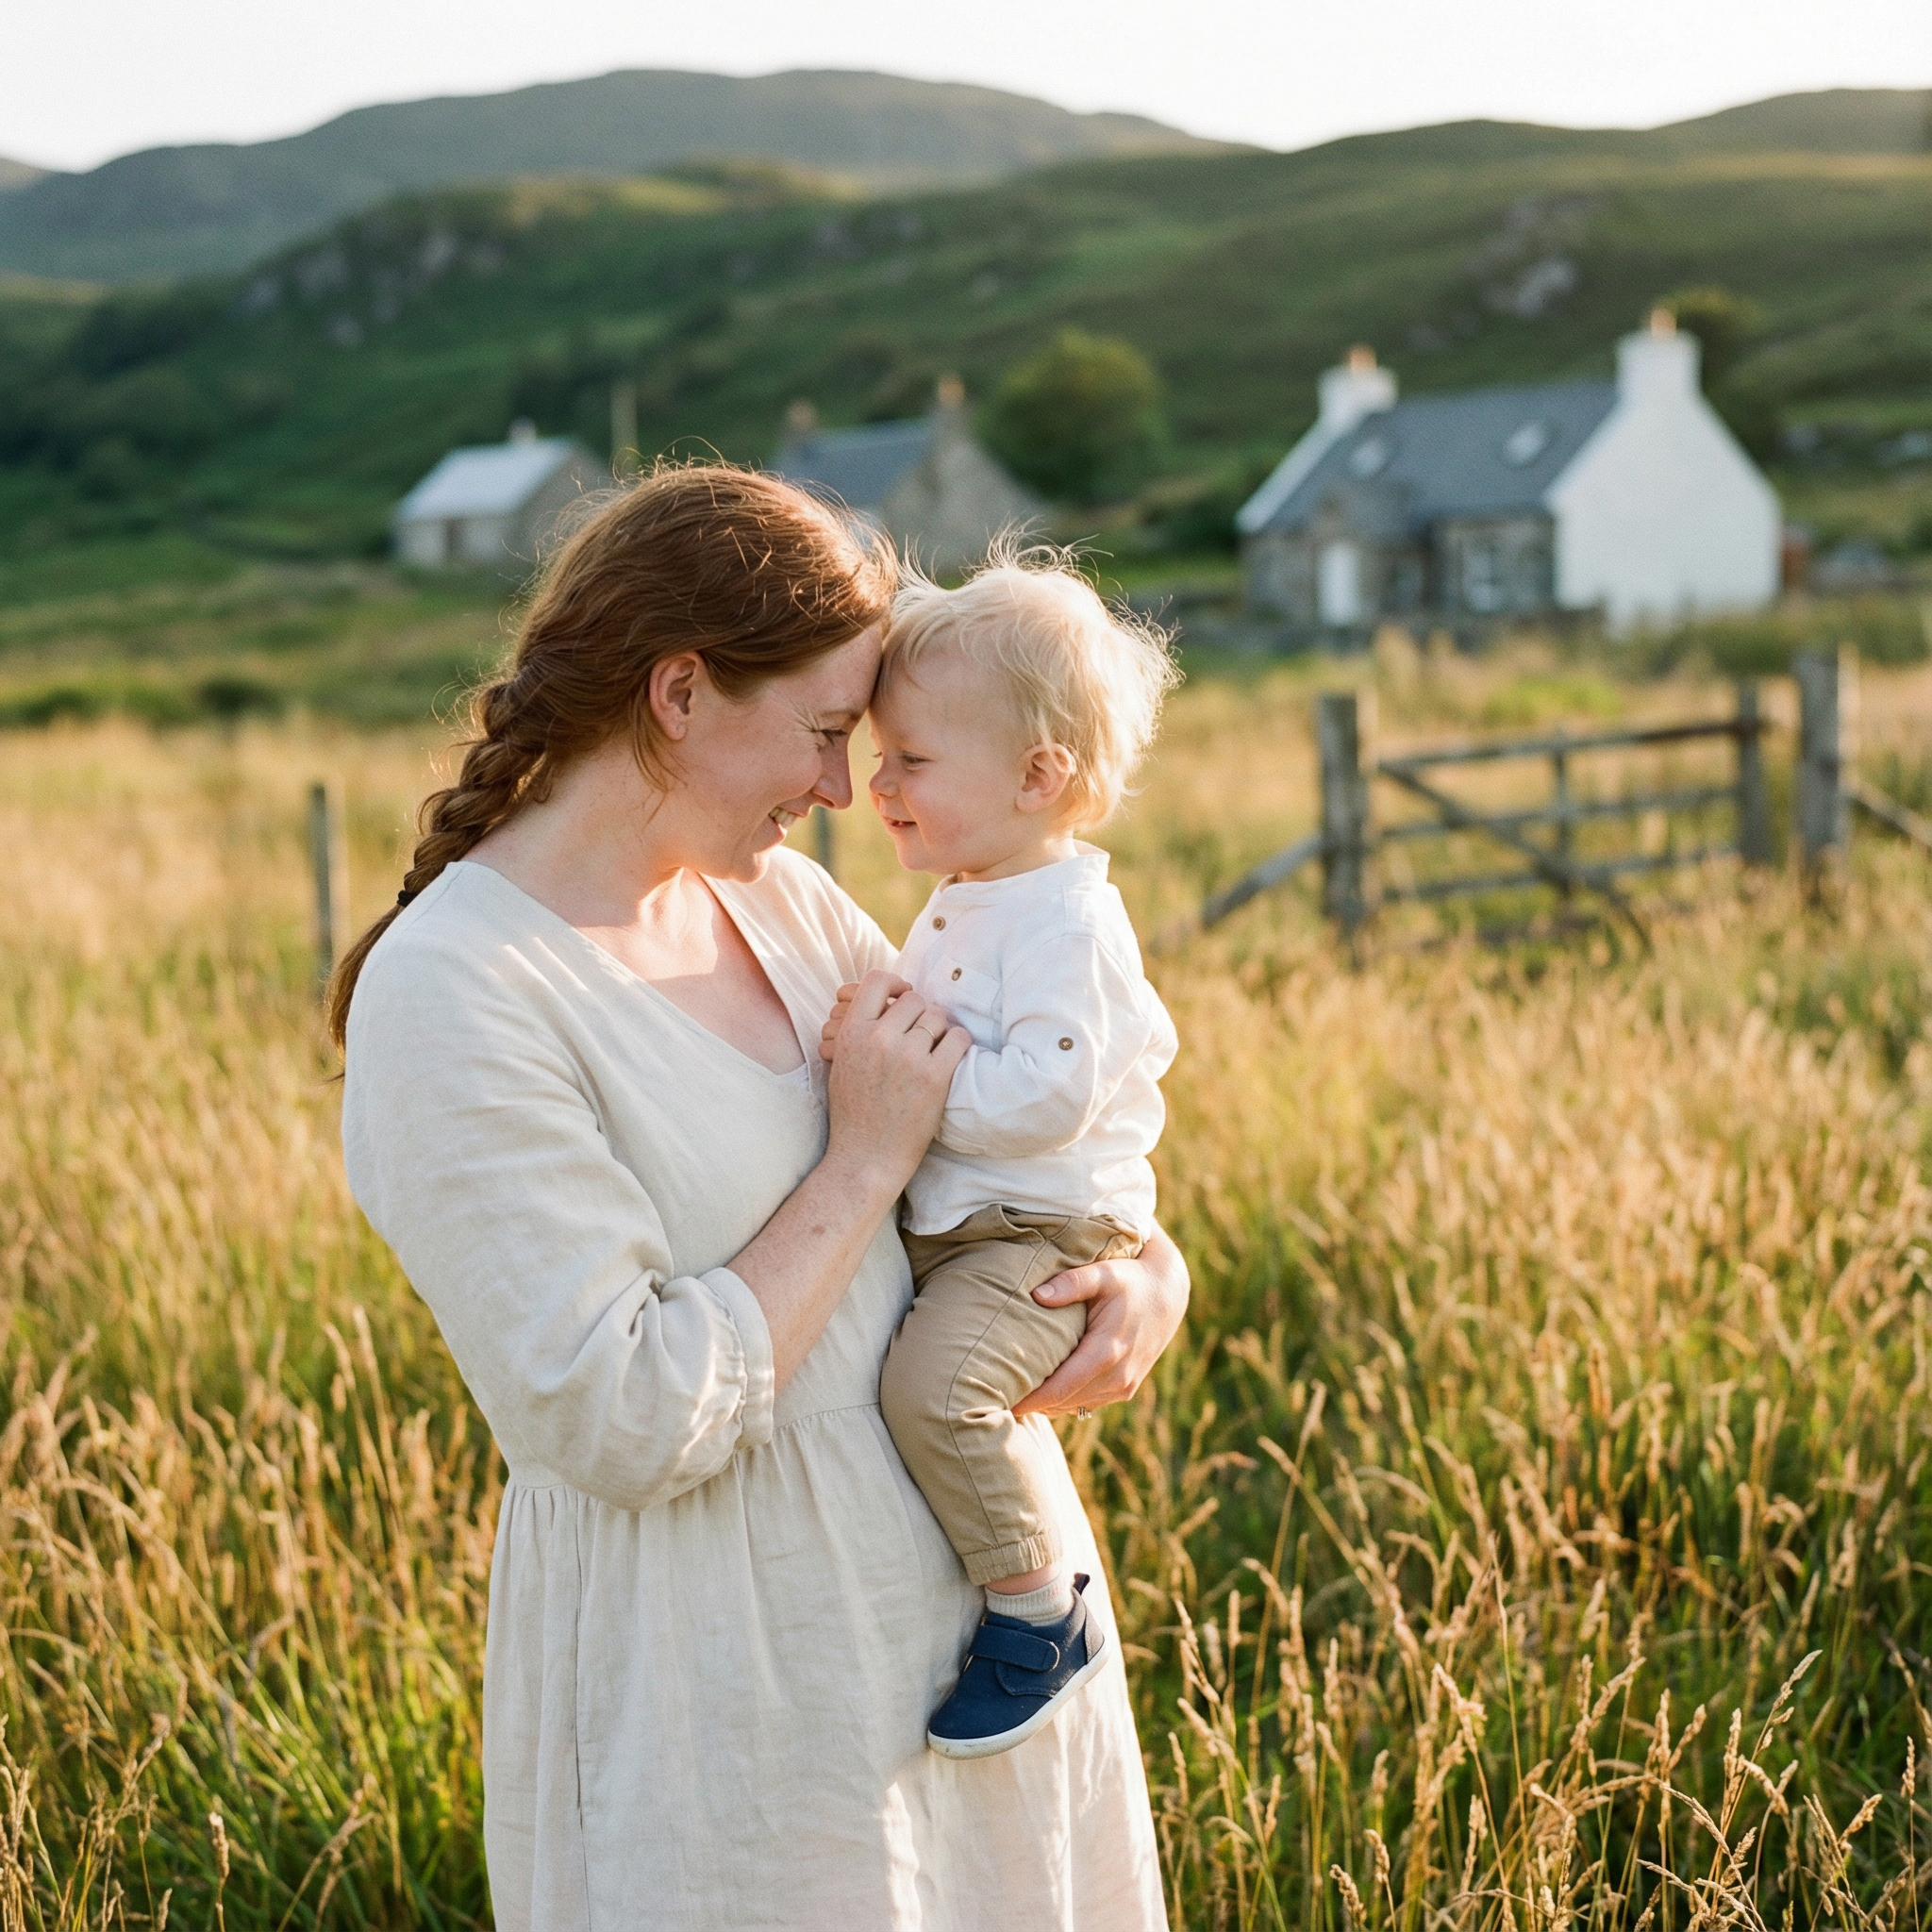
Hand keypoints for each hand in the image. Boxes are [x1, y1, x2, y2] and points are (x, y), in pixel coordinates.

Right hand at [823, 970, 966, 1197]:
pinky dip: (959, 1043)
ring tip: (935, 1049)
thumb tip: (880, 1002)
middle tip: (922, 1034)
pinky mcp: (934, 1076)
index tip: (903, 994)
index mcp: (852, 1033)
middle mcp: (878, 1039)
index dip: (895, 982)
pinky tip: (952, 1055)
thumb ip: (857, 1031)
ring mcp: (908, 1056)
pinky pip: (958, 1038)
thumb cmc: (853, 1113)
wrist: (865, 1157)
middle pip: (914, 999)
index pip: (876, 981)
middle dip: (921, 1013)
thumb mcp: (842, 1064)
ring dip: (940, 1029)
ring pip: (938, 1017)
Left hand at [1013, 1224, 1189, 1417]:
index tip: (998, 1397)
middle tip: (994, 1396)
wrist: (1167, 1295)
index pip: (1058, 1389)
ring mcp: (1122, 1387)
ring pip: (1073, 1407)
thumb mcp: (1102, 1273)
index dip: (1028, 1399)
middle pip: (1062, 1403)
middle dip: (1030, 1403)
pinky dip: (1063, 1400)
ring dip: (1046, 1404)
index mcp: (1106, 1352)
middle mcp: (1117, 1378)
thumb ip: (1071, 1283)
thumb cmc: (1129, 1280)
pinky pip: (1086, 1403)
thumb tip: (1037, 1294)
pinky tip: (1041, 1389)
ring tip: (1013, 1392)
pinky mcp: (1124, 1389)